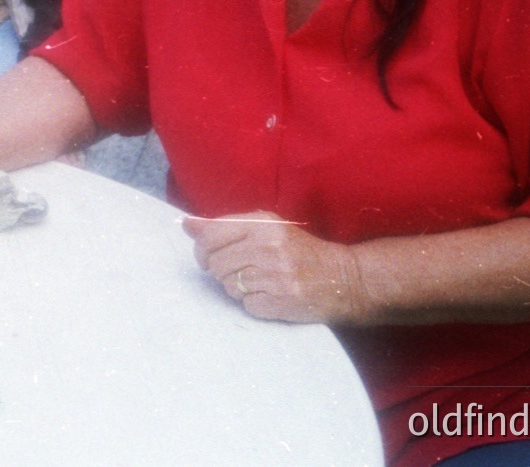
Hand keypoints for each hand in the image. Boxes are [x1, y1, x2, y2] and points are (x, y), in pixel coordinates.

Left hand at [183, 211, 367, 324]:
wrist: (343, 278)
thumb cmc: (299, 252)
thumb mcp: (265, 229)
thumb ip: (224, 227)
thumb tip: (186, 224)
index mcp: (261, 224)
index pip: (210, 235)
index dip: (201, 250)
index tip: (206, 258)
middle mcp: (267, 246)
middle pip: (216, 264)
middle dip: (222, 271)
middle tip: (242, 272)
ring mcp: (275, 274)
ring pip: (229, 286)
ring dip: (239, 288)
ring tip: (261, 283)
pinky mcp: (281, 300)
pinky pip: (246, 305)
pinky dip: (254, 304)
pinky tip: (270, 296)